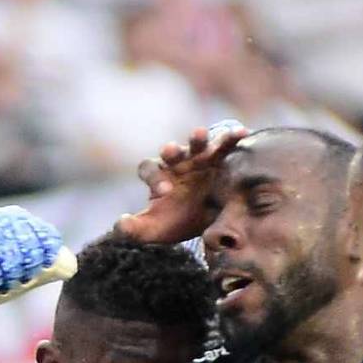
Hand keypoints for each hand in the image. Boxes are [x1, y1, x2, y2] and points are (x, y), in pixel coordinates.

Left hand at [116, 122, 246, 244]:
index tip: (165, 192)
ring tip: (200, 134)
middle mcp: (177, 162)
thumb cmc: (176, 222)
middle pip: (171, 151)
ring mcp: (199, 158)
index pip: (149, 169)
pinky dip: (232, 137)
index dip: (154, 177)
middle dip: (171, 151)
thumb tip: (120, 223)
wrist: (208, 223)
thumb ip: (134, 229)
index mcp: (158, 175)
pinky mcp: (221, 158)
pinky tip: (241, 133)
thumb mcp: (155, 229)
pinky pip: (225, 144)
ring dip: (198, 138)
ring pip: (197, 144)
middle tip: (170, 151)